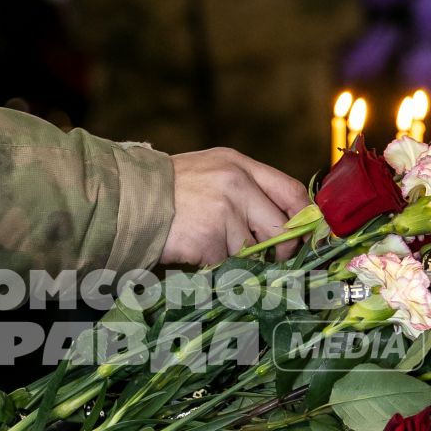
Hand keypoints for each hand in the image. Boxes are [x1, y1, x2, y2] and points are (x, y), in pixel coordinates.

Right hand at [162, 149, 310, 265]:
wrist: (127, 201)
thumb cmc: (169, 191)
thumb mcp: (211, 173)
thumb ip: (246, 189)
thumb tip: (284, 223)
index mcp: (239, 165)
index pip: (291, 191)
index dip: (303, 217)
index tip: (304, 235)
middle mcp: (236, 183)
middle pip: (281, 227)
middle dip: (280, 249)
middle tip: (269, 257)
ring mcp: (224, 211)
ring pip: (252, 250)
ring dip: (235, 257)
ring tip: (208, 243)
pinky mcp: (211, 238)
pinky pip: (227, 263)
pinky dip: (213, 265)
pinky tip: (195, 251)